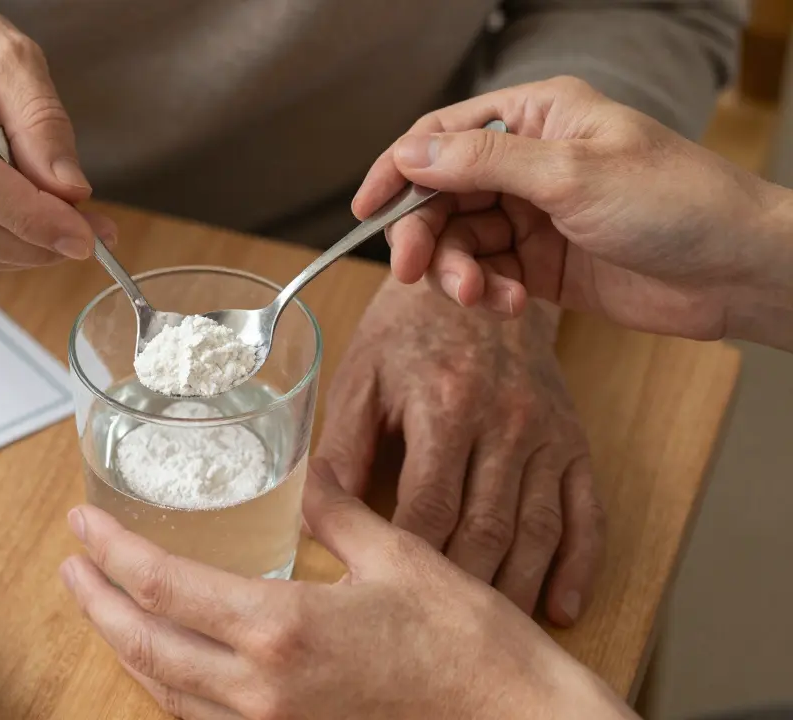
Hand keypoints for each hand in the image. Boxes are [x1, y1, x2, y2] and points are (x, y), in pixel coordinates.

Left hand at [59, 461, 634, 719]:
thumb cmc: (468, 645)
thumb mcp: (396, 555)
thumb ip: (333, 512)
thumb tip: (305, 472)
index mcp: (279, 629)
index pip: (160, 586)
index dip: (110, 551)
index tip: (80, 524)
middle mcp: (260, 690)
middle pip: (143, 645)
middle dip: (95, 603)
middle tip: (70, 566)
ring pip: (165, 692)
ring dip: (125, 646)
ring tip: (105, 608)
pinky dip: (170, 688)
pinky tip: (170, 663)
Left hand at [315, 280, 604, 625]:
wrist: (478, 276)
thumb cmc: (406, 332)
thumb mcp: (359, 378)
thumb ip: (339, 448)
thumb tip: (311, 517)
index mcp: (447, 405)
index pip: (428, 506)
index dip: (405, 561)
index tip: (379, 603)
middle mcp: (506, 422)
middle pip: (486, 530)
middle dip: (458, 591)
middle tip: (429, 640)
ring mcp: (547, 435)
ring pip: (538, 532)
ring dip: (516, 590)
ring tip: (487, 636)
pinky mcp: (575, 444)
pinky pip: (587, 514)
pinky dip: (579, 567)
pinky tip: (561, 609)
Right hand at [354, 75, 790, 343]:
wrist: (737, 271)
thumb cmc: (675, 203)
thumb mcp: (571, 175)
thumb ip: (483, 164)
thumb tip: (408, 155)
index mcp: (535, 118)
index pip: (441, 136)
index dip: (397, 171)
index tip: (365, 211)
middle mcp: (527, 162)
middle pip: (442, 194)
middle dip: (426, 235)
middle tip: (415, 274)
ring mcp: (533, 214)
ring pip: (461, 240)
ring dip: (459, 271)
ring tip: (480, 297)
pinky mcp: (540, 263)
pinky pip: (487, 273)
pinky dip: (485, 292)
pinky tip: (506, 305)